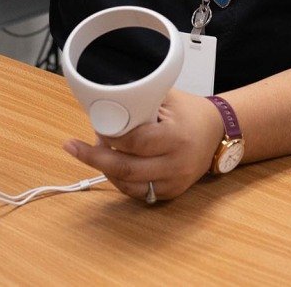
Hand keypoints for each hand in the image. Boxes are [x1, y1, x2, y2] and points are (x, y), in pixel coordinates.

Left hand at [62, 89, 224, 201]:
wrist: (218, 133)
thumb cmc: (189, 111)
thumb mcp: (167, 98)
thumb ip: (139, 100)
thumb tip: (102, 99)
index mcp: (175, 138)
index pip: (135, 142)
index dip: (110, 136)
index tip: (96, 126)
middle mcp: (175, 164)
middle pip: (126, 169)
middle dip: (94, 158)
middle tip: (72, 146)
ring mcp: (174, 182)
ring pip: (128, 185)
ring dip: (104, 170)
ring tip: (90, 152)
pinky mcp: (171, 193)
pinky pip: (138, 192)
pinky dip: (119, 180)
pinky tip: (108, 166)